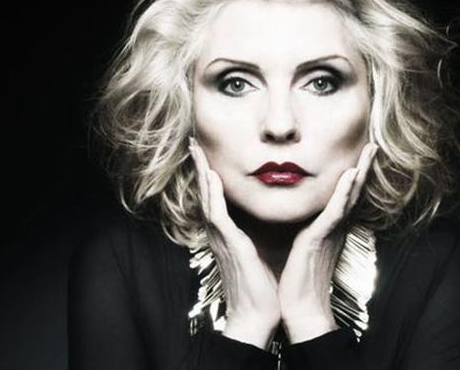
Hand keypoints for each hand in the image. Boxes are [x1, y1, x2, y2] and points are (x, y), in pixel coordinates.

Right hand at [189, 137, 279, 349]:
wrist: (257, 316)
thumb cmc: (260, 288)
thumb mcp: (258, 254)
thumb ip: (257, 235)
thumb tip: (265, 221)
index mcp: (227, 235)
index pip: (215, 199)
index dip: (210, 175)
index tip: (207, 154)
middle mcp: (220, 234)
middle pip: (206, 193)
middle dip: (200, 167)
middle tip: (194, 143)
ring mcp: (222, 238)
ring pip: (208, 198)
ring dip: (202, 173)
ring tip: (197, 150)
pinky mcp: (230, 244)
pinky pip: (218, 214)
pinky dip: (213, 194)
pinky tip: (212, 176)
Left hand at [278, 142, 378, 342]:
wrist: (299, 306)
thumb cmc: (298, 279)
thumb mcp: (302, 247)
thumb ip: (307, 230)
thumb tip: (302, 218)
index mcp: (331, 228)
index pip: (346, 196)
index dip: (355, 175)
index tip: (361, 154)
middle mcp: (336, 228)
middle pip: (354, 191)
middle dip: (364, 167)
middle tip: (374, 144)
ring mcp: (332, 232)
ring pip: (351, 196)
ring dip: (361, 171)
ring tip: (370, 150)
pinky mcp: (322, 237)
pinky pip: (336, 211)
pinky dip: (345, 191)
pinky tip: (351, 174)